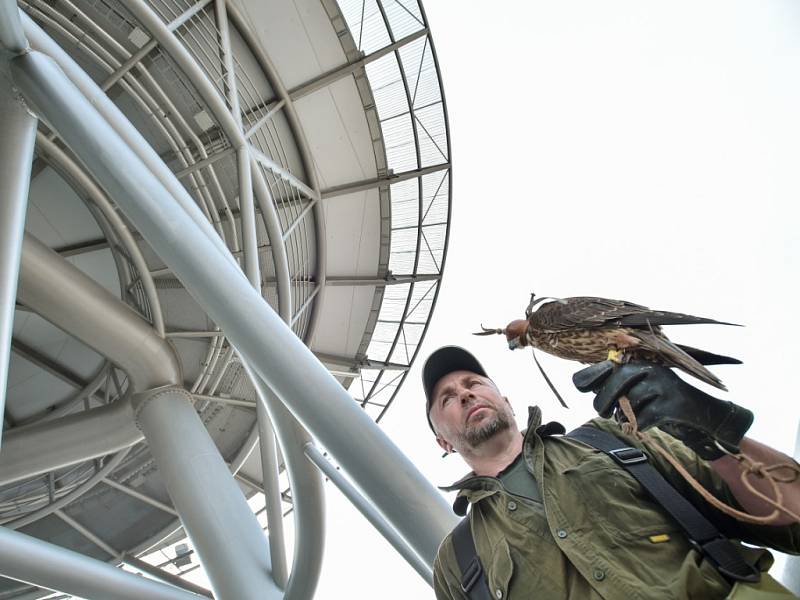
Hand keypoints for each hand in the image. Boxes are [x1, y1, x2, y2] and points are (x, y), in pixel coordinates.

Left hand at [572, 361, 753, 459]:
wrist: (704, 414)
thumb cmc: (662, 404)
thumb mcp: (638, 392)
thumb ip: (614, 387)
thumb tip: (582, 384)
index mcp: (639, 364)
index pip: (607, 366)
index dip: (590, 376)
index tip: (580, 387)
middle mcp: (651, 370)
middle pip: (617, 381)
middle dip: (604, 400)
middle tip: (603, 412)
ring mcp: (664, 385)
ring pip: (631, 401)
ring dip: (626, 415)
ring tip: (631, 419)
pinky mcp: (674, 403)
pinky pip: (645, 417)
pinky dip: (640, 425)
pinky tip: (643, 426)